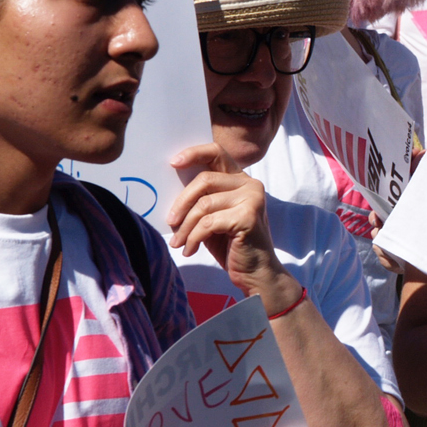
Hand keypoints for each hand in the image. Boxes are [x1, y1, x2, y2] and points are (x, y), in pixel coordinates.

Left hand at [167, 143, 297, 312]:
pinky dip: (194, 238)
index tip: (173, 162)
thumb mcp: (213, 217)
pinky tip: (190, 249)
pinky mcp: (248, 216)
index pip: (217, 153)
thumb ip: (202, 199)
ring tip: (179, 243)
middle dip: (181, 203)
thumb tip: (170, 186)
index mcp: (241, 180)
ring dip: (185, 227)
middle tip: (171, 222)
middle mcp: (250, 185)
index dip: (194, 153)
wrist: (256, 273)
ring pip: (203, 204)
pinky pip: (208, 223)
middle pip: (204, 180)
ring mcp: (252, 199)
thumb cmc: (231, 245)